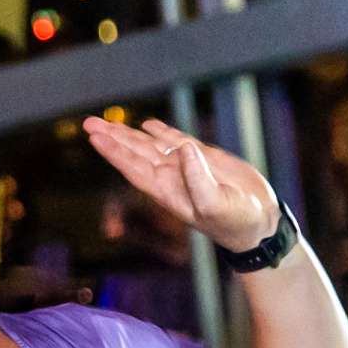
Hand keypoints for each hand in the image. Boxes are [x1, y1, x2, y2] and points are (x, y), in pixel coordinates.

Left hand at [83, 116, 280, 253]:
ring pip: (151, 145)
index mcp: (167, 189)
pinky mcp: (205, 159)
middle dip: (112, 137)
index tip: (94, 137)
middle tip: (89, 122)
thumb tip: (183, 149)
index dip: (113, 151)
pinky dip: (161, 132)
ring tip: (107, 122)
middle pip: (134, 152)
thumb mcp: (214, 203)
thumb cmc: (235, 221)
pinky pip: (177, 141)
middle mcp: (171, 177)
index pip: (133, 167)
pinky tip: (147, 125)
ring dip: (129, 133)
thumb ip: (198, 177)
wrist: (259, 224)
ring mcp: (186, 166)